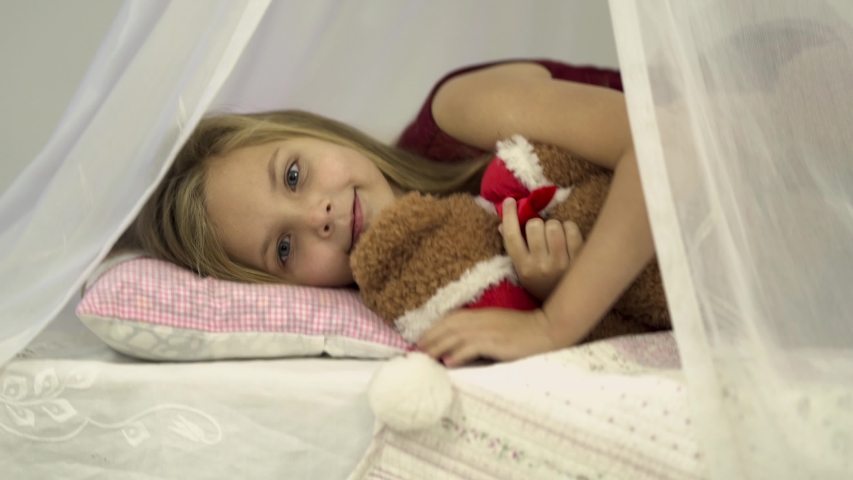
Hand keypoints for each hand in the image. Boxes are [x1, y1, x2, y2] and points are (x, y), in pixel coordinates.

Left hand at [417, 308, 555, 366]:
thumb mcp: (499, 327)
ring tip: (425, 357)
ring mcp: (489, 330)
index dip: (434, 329)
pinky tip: (448, 362)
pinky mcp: (497, 342)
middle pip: (449, 326)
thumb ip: (480, 332)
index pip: (451, 319)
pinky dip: (458, 353)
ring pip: (456, 336)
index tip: (421, 341)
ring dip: (438, 346)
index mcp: (482, 315)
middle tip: (416, 351)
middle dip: (430, 338)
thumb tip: (459, 347)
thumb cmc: (525, 332)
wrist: (548, 330)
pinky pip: (473, 347)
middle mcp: (482, 320)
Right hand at [500, 198, 583, 300]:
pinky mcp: (579, 259)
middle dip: (538, 224)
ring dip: (554, 226)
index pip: (511, 236)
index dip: (509, 215)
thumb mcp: (523, 270)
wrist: (566, 308)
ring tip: (555, 236)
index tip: (509, 201)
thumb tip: (501, 224)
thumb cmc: (541, 283)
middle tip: (541, 232)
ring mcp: (561, 263)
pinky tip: (567, 238)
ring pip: (554, 225)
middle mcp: (541, 266)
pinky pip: (571, 229)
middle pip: (534, 226)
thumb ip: (513, 248)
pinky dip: (569, 228)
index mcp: (523, 268)